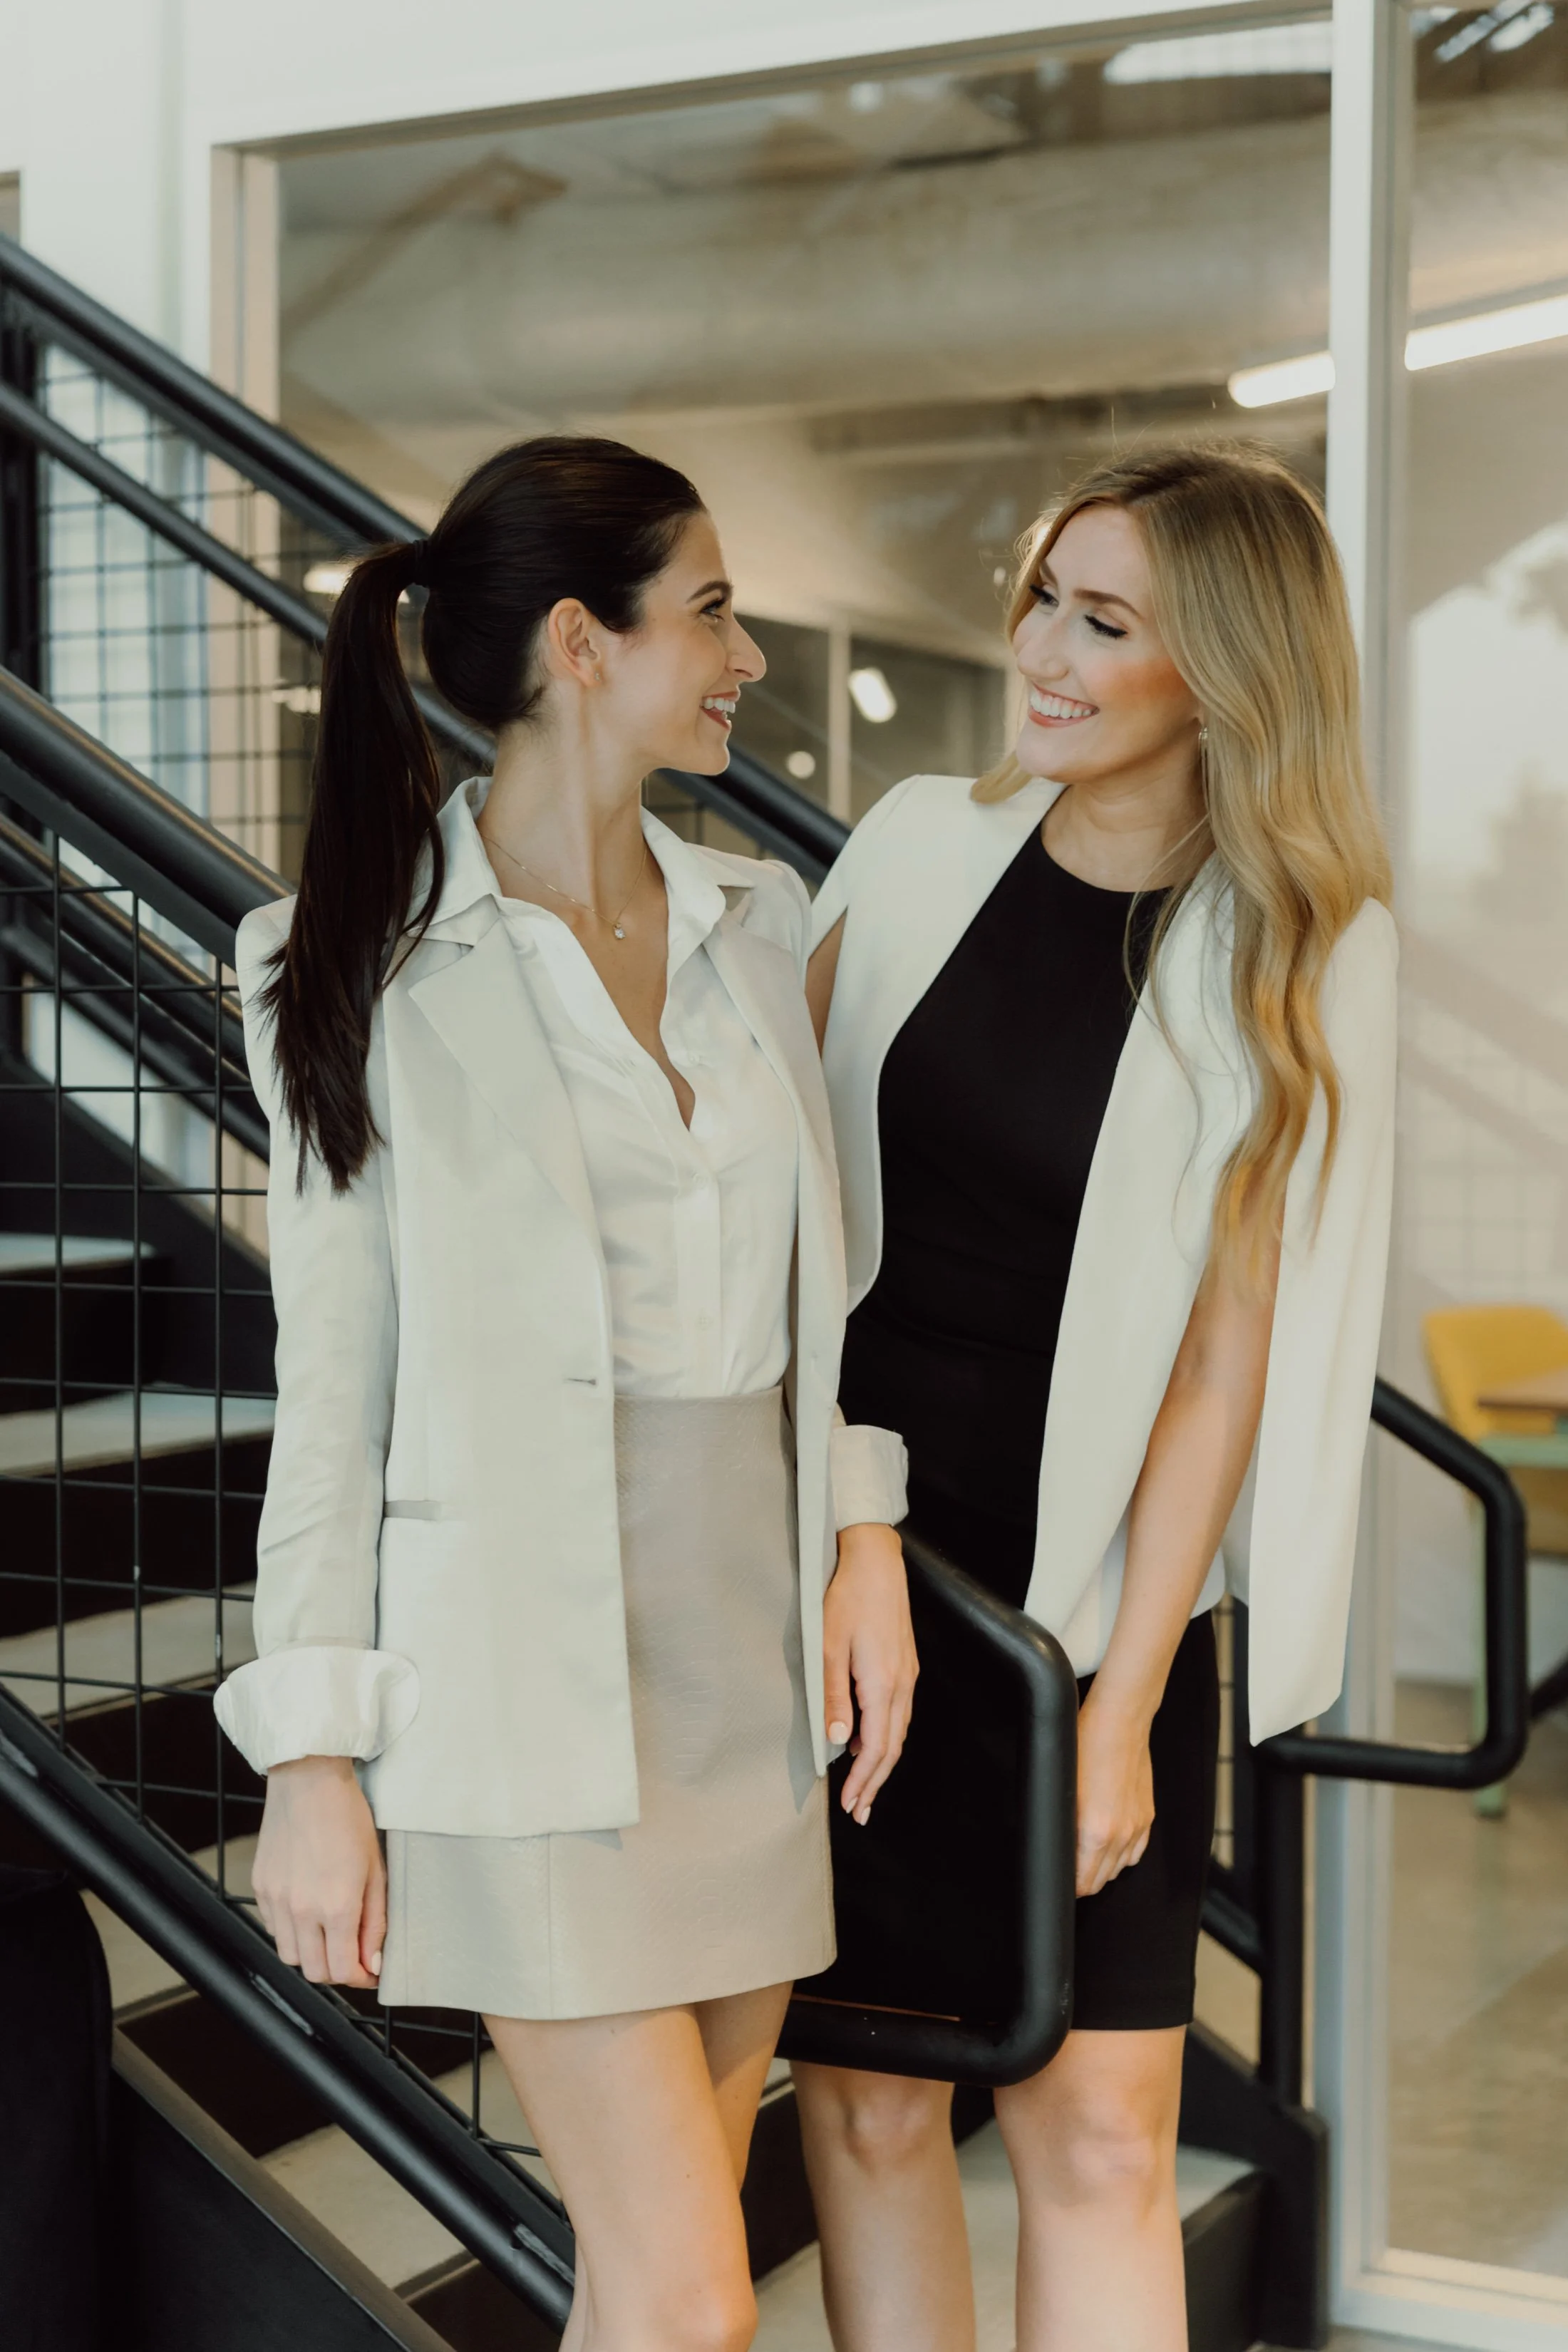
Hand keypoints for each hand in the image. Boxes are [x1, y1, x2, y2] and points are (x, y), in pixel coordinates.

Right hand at [252, 1755, 386, 1987]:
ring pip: (290, 1956)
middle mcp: (301, 1910)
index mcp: (336, 1906)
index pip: (343, 1970)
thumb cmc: (348, 1818)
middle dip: (337, 1971)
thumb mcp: (376, 1869)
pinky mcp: (260, 1888)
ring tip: (329, 1933)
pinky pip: (274, 1929)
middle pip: (314, 1972)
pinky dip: (291, 1932)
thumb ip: (375, 1922)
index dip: (361, 1978)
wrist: (308, 1781)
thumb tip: (372, 1963)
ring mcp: (276, 1900)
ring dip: (311, 1955)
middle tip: (353, 1954)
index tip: (371, 1971)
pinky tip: (307, 1911)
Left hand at [823, 1523, 917, 1825]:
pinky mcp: (905, 1664)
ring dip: (881, 1761)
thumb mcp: (828, 1647)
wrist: (875, 1562)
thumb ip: (832, 1696)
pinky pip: (898, 1711)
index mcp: (882, 1684)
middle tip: (861, 1811)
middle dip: (876, 1781)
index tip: (852, 1804)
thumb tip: (836, 1741)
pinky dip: (885, 1734)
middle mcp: (902, 1684)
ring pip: (898, 1731)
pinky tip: (865, 1739)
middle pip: (893, 1746)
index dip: (864, 1780)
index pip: (877, 1747)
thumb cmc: (847, 1599)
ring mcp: (907, 1674)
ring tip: (863, 1785)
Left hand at [1074, 1688, 1154, 1896]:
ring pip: (1119, 1869)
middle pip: (1101, 1881)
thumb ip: (1063, 1823)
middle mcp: (1120, 1835)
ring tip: (1086, 1857)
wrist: (1120, 1721)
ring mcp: (1137, 1827)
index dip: (1068, 1886)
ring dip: (1102, 1869)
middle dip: (1083, 1880)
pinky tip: (1110, 1846)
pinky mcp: (1148, 1816)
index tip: (1059, 1880)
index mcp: (1096, 1832)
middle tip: (1068, 1870)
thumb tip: (1057, 1843)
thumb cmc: (1086, 1745)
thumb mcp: (1063, 1787)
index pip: (1083, 1883)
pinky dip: (1122, 1856)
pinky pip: (1136, 1853)